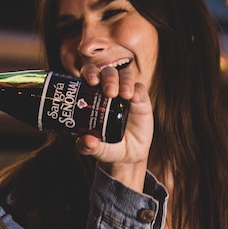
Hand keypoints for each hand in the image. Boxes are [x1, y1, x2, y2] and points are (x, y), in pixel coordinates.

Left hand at [74, 64, 153, 190]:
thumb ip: (87, 146)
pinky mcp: (141, 100)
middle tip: (108, 91)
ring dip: (124, 81)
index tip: (91, 81)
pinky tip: (134, 98)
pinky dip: (137, 90)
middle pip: (107, 72)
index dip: (89, 73)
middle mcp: (109, 90)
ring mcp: (125, 93)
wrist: (128, 156)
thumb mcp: (96, 148)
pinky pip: (140, 89)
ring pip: (125, 75)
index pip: (89, 75)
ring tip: (124, 95)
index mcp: (92, 95)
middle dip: (108, 78)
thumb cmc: (106, 146)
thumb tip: (86, 141)